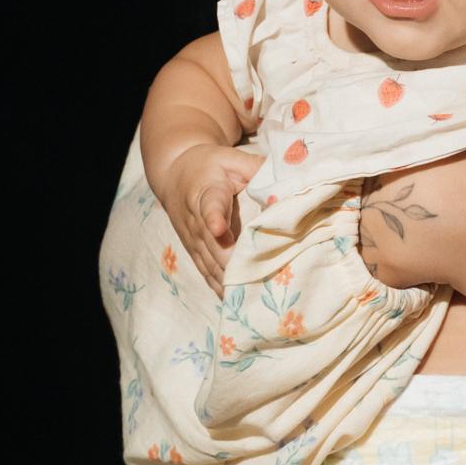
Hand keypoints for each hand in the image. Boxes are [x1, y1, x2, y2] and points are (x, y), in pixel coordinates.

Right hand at [156, 143, 266, 292]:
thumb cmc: (212, 166)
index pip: (210, 205)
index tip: (219, 229)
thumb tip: (290, 177)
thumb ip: (258, 168)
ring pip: (211, 266)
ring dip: (231, 282)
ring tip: (256, 299)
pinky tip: (239, 306)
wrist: (175, 175)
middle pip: (213, 247)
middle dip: (234, 263)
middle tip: (260, 278)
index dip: (215, 218)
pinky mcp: (195, 253)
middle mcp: (196, 220)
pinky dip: (222, 290)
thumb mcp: (233, 159)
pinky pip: (208, 275)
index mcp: (206, 192)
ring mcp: (194, 241)